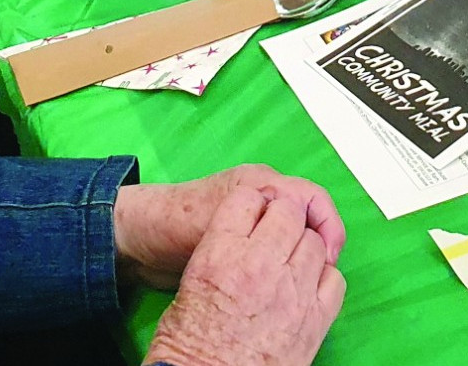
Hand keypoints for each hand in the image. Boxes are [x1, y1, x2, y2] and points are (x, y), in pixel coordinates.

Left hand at [115, 165, 344, 291]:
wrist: (140, 240)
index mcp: (260, 183)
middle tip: (319, 274)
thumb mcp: (219, 216)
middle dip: (319, 242)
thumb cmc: (173, 221)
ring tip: (303, 283)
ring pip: (295, 233)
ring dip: (302, 254)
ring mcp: (253, 217)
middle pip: (309, 215)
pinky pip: (276, 248)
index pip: (313, 198)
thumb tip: (296, 228)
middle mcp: (261, 195)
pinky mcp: (243, 239)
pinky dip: (284, 263)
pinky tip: (281, 284)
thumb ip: (256, 213)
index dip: (327, 228)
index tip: (327, 257)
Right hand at [142, 189, 345, 365]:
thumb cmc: (187, 347)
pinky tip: (308, 286)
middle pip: (288, 212)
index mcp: (221, 254)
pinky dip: (324, 277)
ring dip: (303, 246)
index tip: (254, 213)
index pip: (247, 198)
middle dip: (283, 217)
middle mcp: (260, 266)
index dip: (252, 204)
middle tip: (276, 233)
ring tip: (290, 262)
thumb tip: (239, 238)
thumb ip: (219, 252)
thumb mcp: (188, 286)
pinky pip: (334, 280)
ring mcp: (292, 293)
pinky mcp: (314, 321)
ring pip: (314, 243)